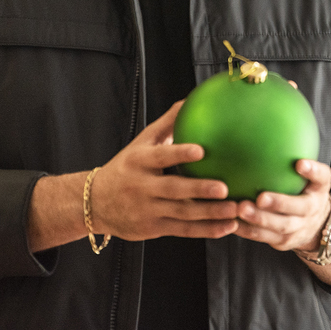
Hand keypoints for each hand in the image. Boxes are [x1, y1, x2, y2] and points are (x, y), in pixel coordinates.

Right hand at [91, 100, 239, 240]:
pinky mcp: (154, 228)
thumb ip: (166, 123)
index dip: (180, 153)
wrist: (96, 203)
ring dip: (210, 214)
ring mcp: (148, 210)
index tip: (201, 151)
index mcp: (139, 162)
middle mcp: (142, 187)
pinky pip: (183, 230)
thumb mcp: (141, 143)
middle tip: (225, 188)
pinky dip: (206, 230)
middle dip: (199, 190)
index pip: (160, 157)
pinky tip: (227, 226)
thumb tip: (191, 99)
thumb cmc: (127, 167)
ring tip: (235, 210)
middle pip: (173, 189)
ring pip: (182, 214)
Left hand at [233, 159, 330, 251]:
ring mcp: (298, 228)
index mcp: (319, 189)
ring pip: (279, 226)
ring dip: (259, 219)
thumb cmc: (306, 189)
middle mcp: (312, 209)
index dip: (312, 171)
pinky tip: (231, 221)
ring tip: (240, 209)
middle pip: (297, 208)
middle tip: (260, 197)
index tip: (300, 163)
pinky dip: (247, 230)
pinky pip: (264, 236)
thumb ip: (297, 156)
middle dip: (279, 203)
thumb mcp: (310, 174)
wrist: (317, 225)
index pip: (321, 177)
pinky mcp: (283, 242)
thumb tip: (271, 122)